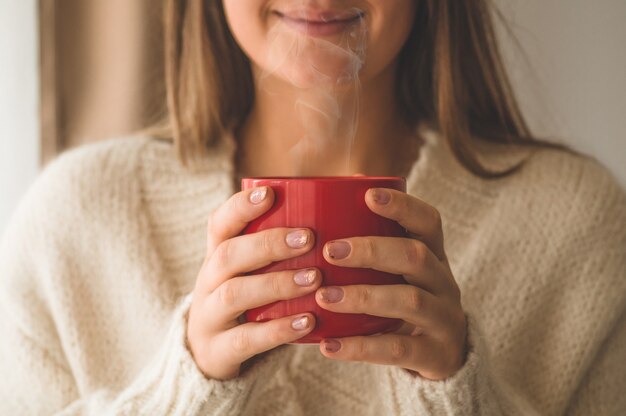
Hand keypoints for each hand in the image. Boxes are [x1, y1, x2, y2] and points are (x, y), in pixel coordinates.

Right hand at [187, 186, 320, 379]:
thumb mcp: (253, 271)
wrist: (212, 353)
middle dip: (267, 244)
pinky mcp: (217, 350)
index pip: (219, 224)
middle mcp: (208, 281)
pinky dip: (278, 330)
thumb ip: (283, 245)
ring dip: (276, 283)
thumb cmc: (250, 299)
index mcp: (217, 256)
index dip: (240, 207)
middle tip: (308, 238)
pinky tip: (308, 321)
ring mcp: (208, 317)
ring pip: (234, 294)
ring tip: (314, 279)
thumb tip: (347, 200)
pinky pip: (245, 339)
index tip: (270, 193)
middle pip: (227, 255)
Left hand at [315, 188, 466, 380]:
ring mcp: (444, 319)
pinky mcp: (436, 354)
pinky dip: (360, 347)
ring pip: (409, 301)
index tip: (368, 195)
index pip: (428, 221)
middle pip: (416, 256)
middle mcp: (444, 282)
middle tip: (330, 251)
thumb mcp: (399, 272)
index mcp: (434, 255)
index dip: (402, 206)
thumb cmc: (404, 299)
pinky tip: (328, 346)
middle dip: (372, 250)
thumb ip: (374, 245)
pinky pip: (398, 349)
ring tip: (323, 297)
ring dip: (363, 296)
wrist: (444, 355)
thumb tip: (329, 201)